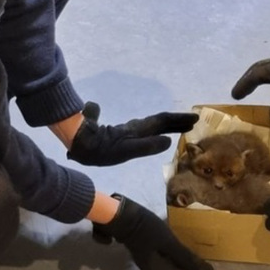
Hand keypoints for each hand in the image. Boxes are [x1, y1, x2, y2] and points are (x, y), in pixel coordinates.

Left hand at [67, 102, 197, 165]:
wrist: (75, 142)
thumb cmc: (99, 149)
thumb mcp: (123, 150)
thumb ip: (144, 146)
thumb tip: (167, 141)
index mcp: (137, 131)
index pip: (161, 122)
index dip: (178, 121)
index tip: (194, 119)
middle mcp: (134, 128)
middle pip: (159, 122)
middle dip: (177, 122)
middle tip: (194, 121)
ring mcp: (127, 132)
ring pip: (151, 125)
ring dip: (168, 125)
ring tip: (181, 127)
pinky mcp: (120, 137)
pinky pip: (143, 131)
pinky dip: (155, 130)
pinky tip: (156, 135)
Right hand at [92, 194, 213, 269]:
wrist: (123, 215)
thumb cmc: (146, 227)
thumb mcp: (166, 240)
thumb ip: (182, 255)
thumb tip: (200, 268)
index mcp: (155, 269)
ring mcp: (148, 262)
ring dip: (185, 269)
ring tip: (199, 264)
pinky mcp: (148, 253)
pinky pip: (167, 263)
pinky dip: (178, 262)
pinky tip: (184, 256)